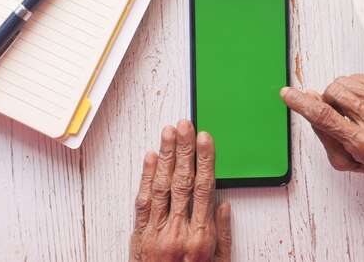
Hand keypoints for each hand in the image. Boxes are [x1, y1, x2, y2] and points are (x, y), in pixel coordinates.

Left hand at [129, 121, 231, 261]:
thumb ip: (223, 236)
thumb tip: (224, 205)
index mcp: (200, 238)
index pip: (203, 188)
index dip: (204, 160)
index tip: (204, 139)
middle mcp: (177, 232)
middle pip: (182, 181)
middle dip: (184, 150)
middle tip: (185, 125)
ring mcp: (156, 233)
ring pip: (161, 185)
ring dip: (165, 155)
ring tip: (168, 132)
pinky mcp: (139, 236)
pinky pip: (142, 201)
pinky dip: (145, 177)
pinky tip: (150, 157)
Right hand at [280, 73, 363, 184]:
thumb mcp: (347, 161)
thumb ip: (324, 132)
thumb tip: (309, 100)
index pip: (325, 116)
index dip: (301, 103)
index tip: (287, 94)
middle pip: (331, 93)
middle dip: (329, 102)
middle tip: (342, 117)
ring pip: (343, 82)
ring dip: (343, 95)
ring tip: (357, 111)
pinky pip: (359, 77)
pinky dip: (358, 88)